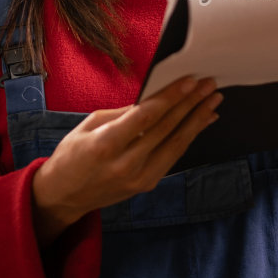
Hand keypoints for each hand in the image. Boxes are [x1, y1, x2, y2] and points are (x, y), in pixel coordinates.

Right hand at [30, 77, 221, 245]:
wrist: (64, 196)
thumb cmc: (72, 155)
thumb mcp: (89, 125)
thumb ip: (123, 113)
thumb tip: (154, 99)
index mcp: (106, 144)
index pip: (146, 117)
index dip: (171, 98)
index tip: (190, 81)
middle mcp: (126, 164)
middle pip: (166, 129)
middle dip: (190, 104)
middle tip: (208, 85)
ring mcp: (139, 177)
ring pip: (175, 144)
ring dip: (197, 120)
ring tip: (213, 100)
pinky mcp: (147, 184)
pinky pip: (173, 157)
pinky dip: (189, 137)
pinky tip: (202, 122)